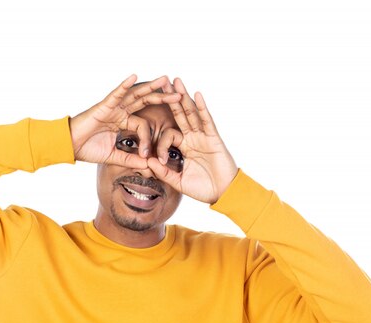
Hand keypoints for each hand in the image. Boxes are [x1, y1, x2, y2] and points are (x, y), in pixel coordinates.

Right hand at [69, 74, 181, 168]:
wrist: (69, 146)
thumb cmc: (87, 149)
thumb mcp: (114, 157)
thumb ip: (131, 160)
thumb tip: (149, 165)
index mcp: (123, 123)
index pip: (143, 125)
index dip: (149, 139)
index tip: (150, 154)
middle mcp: (120, 112)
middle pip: (145, 102)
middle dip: (162, 98)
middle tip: (180, 94)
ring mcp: (113, 107)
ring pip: (135, 94)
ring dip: (150, 86)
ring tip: (165, 79)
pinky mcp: (104, 105)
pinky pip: (116, 93)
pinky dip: (125, 85)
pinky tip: (135, 77)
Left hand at [146, 78, 238, 203]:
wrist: (223, 194)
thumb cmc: (203, 189)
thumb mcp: (178, 181)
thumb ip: (163, 172)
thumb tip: (147, 161)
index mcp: (185, 147)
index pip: (169, 135)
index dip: (161, 144)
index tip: (161, 159)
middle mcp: (193, 138)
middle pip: (180, 114)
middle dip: (171, 99)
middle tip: (162, 82)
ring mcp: (203, 136)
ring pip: (192, 113)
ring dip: (184, 97)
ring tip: (176, 81)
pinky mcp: (213, 138)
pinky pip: (206, 120)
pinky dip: (202, 107)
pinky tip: (196, 95)